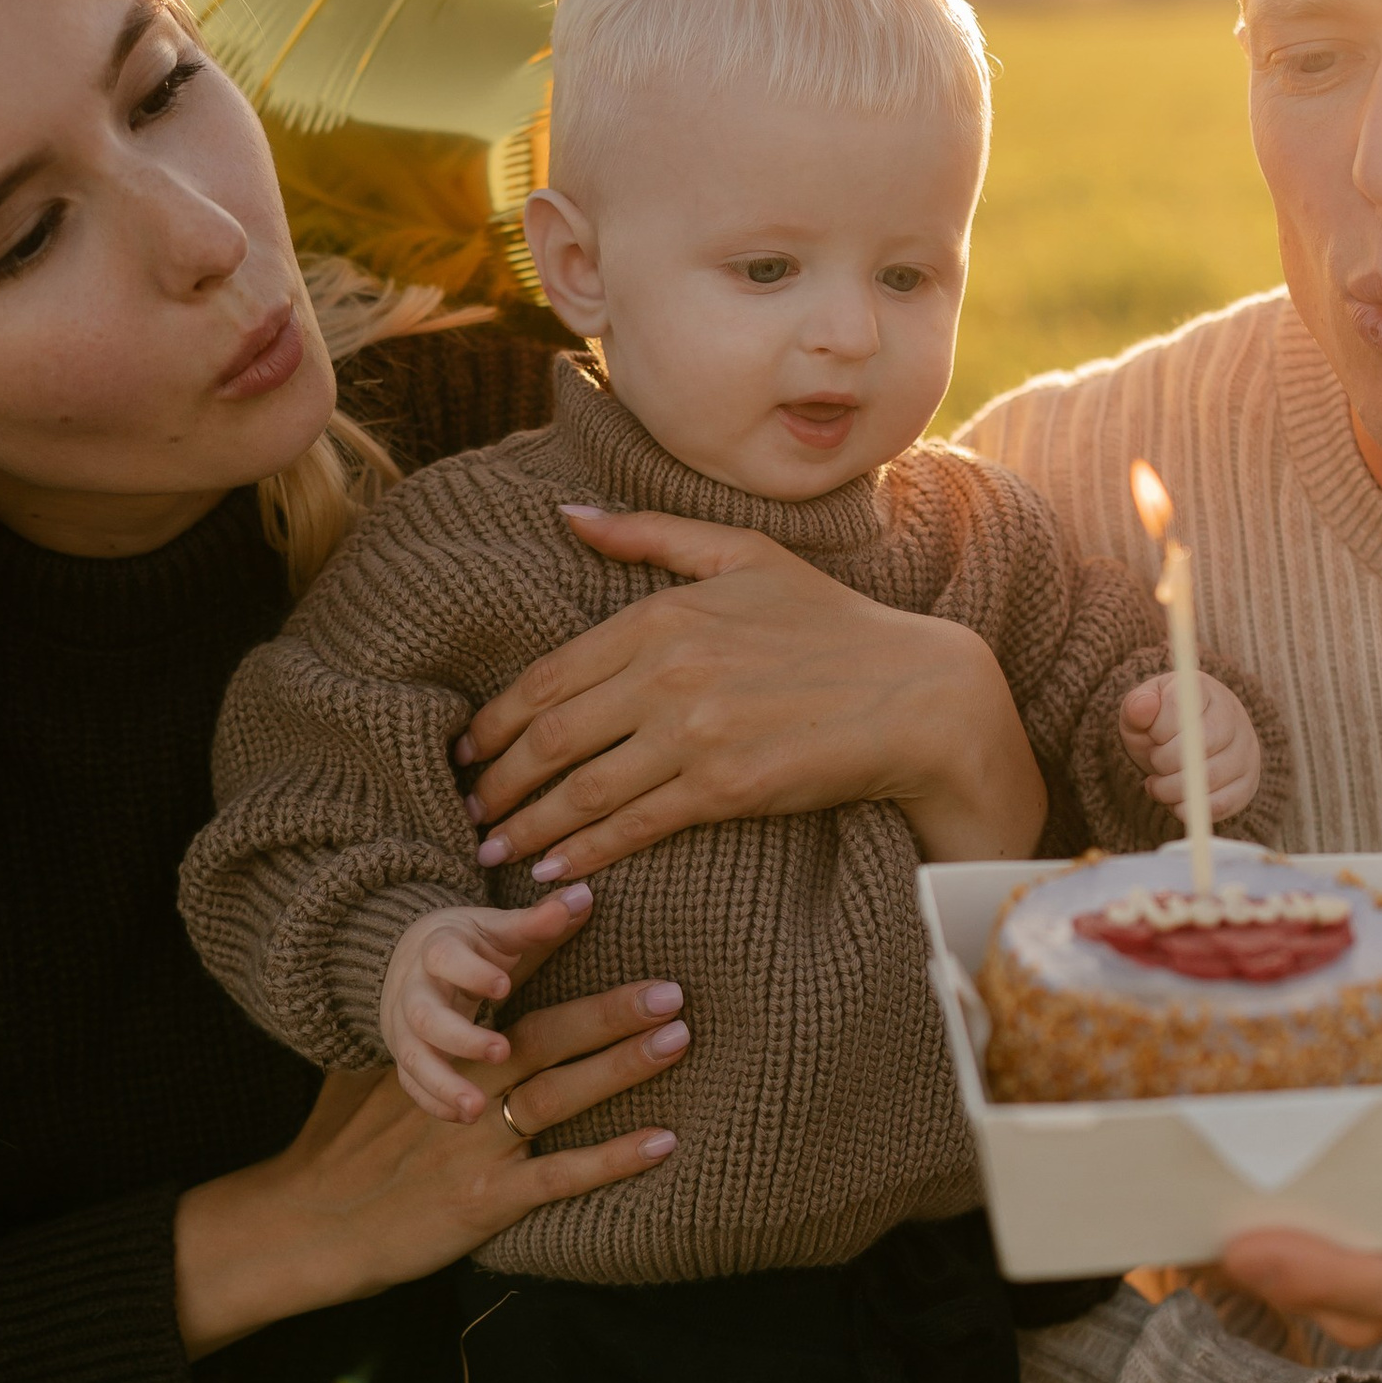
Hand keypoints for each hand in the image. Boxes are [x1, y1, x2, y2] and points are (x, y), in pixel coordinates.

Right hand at [173, 957, 689, 1355]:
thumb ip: (409, 1041)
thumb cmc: (336, 1151)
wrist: (305, 1226)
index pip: (503, 997)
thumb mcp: (364, 1078)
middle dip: (609, 1010)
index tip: (594, 920)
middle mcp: (464, 1090)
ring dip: (620, 1066)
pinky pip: (559, 1176)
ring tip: (676, 1040)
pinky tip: (663, 1143)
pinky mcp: (485, 1200)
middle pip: (545, 1038)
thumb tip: (425, 998)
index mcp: (439, 1053)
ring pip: (557, 1094)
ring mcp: (477, 1146)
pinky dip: (611, 1160)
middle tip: (672, 988)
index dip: (548, 959)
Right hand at [381, 899, 547, 1119]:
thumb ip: (536, 921)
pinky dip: (434, 1101)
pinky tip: (465, 1118)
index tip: (504, 986)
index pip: (446, 958)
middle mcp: (415, 990)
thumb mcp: (496, 928)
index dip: (472, 972)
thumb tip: (584, 896)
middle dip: (460, 1036)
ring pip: (414, 1057)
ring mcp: (405, 1027)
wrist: (405, 958)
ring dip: (443, 1083)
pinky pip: (411, 1083)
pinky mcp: (405, 1055)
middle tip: (499, 1052)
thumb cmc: (468, 945)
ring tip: (476, 1107)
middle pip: (426, 1015)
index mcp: (438, 950)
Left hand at [454, 504, 1048, 881]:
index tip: (467, 751)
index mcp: (661, 615)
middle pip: (549, 737)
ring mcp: (694, 733)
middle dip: (496, 781)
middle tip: (467, 809)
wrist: (914, 693)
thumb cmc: (829, 623)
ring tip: (492, 849)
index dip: (495, 723)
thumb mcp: (743, 555)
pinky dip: (583, 851)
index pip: (547, 677)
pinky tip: (552, 869)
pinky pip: (633, 826)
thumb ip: (649, 535)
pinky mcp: (725, 787)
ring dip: (526, 826)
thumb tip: (567, 513)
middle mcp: (667, 672)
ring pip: (580, 789)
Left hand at [1118, 667, 1262, 820]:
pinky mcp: (1247, 784)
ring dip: (1173, 789)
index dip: (1159, 730)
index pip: (1183, 708)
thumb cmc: (1158, 726)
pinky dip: (1191, 809)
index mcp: (1203, 689)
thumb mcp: (1140, 712)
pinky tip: (1176, 801)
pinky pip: (1222, 804)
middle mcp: (1232, 716)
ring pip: (1210, 778)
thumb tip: (1143, 707)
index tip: (1152, 736)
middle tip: (1155, 763)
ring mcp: (1245, 751)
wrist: (1182, 747)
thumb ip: (1137, 708)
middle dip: (1165, 761)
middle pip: (1203, 744)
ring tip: (1159, 784)